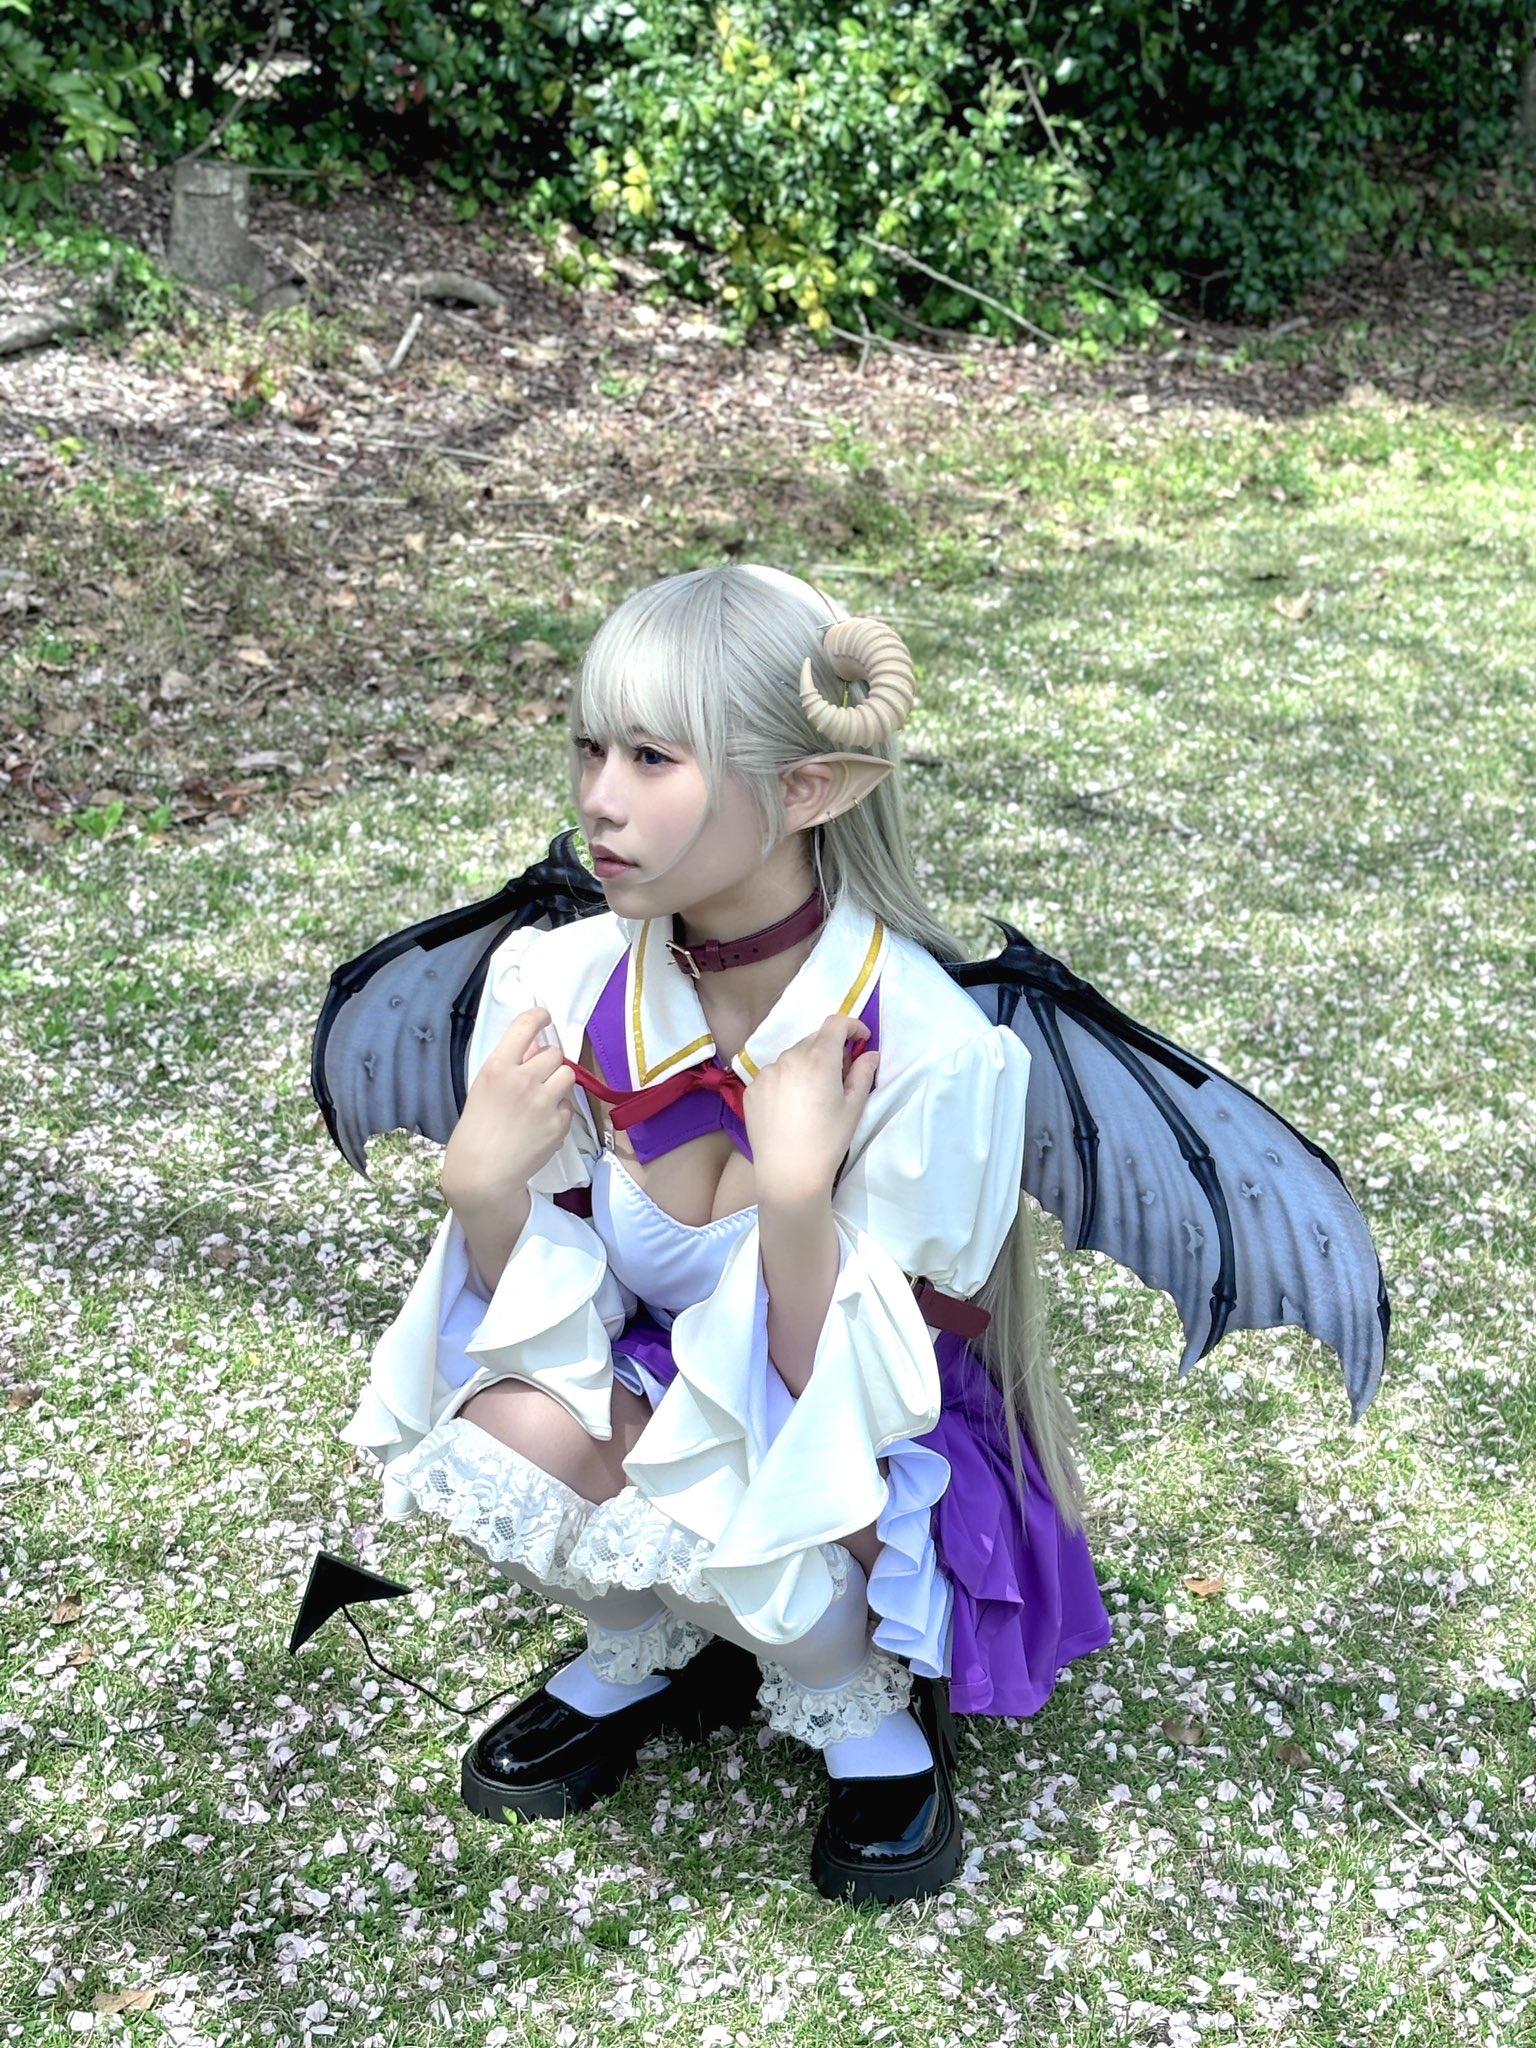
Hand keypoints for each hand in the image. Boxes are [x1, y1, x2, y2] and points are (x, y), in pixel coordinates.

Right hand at [440, 1005, 576, 1214]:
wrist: (483, 1174)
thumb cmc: (476, 1131)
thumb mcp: (483, 1089)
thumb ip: (509, 1067)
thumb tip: (534, 1049)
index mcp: (498, 1067)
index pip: (525, 1026)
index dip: (539, 1016)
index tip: (544, 1017)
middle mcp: (523, 1079)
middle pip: (554, 1053)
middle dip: (548, 1062)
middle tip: (538, 1077)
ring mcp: (544, 1102)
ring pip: (567, 1074)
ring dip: (558, 1082)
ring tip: (544, 1098)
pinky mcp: (558, 1124)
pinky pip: (568, 1106)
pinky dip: (559, 1112)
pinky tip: (541, 1125)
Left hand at [743, 1013, 879, 1202]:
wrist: (789, 1174)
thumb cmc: (828, 1141)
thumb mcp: (854, 1108)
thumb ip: (863, 1074)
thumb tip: (869, 1054)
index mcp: (818, 1058)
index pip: (835, 1023)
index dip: (851, 1026)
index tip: (861, 1039)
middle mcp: (789, 1057)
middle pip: (814, 1040)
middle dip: (830, 1050)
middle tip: (841, 1076)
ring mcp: (766, 1073)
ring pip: (792, 1057)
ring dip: (807, 1066)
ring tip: (813, 1097)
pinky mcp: (752, 1089)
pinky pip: (774, 1075)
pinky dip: (786, 1081)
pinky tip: (791, 1108)